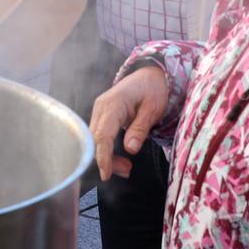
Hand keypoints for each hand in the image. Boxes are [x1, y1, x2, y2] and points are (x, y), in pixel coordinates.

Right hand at [88, 64, 169, 180]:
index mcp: (113, 104)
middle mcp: (101, 107)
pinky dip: (107, 149)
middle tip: (127, 171)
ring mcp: (99, 110)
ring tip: (126, 168)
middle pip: (95, 139)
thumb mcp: (153, 109)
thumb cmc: (153, 89)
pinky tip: (119, 159)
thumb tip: (131, 149)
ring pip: (95, 139)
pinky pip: (99, 135)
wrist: (149, 74)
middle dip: (106, 159)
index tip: (106, 174)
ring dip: (107, 156)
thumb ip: (140, 128)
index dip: (103, 156)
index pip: (102, 134)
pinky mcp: (101, 115)